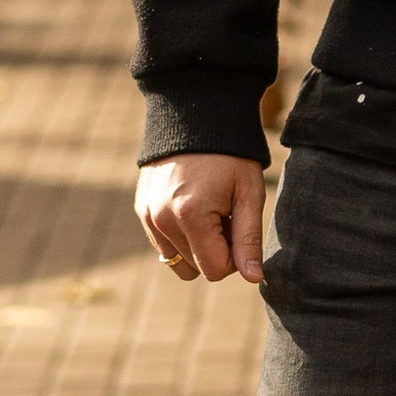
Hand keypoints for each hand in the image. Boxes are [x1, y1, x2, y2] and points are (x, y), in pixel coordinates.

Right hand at [136, 153, 265, 284]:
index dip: (235, 257)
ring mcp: (147, 215)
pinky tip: (192, 206)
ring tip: (209, 211)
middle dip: (215, 251)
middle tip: (226, 216)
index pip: (214, 270)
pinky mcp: (141, 210)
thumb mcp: (249, 194)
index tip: (240, 228)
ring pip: (177, 262)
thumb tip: (254, 279)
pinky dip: (180, 235)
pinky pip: (163, 245)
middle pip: (195, 269)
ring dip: (197, 246)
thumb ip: (249, 240)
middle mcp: (161, 219)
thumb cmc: (231, 156)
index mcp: (190, 215)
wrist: (196, 117)